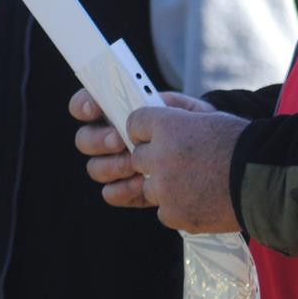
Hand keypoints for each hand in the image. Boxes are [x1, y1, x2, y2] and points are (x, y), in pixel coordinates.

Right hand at [70, 88, 214, 208]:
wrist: (214, 156)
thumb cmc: (194, 125)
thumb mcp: (182, 108)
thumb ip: (160, 104)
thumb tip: (141, 107)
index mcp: (118, 112)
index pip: (85, 105)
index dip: (83, 105)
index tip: (94, 109)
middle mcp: (111, 139)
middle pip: (84, 140)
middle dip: (98, 140)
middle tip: (119, 140)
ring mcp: (117, 166)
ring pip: (95, 168)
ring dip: (112, 166)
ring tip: (136, 165)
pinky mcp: (128, 191)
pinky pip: (111, 194)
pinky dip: (123, 190)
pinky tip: (143, 184)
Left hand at [129, 106, 246, 232]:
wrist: (265, 181)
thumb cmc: (242, 143)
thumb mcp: (209, 116)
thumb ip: (178, 113)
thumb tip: (158, 105)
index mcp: (167, 126)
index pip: (134, 124)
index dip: (146, 131)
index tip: (156, 136)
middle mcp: (159, 156)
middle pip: (137, 158)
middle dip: (154, 160)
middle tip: (182, 162)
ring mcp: (164, 189)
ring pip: (149, 187)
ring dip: (165, 186)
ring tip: (196, 184)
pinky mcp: (173, 215)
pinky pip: (164, 211)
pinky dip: (178, 207)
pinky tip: (201, 200)